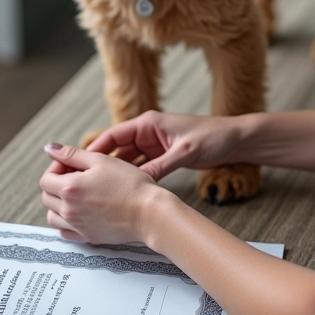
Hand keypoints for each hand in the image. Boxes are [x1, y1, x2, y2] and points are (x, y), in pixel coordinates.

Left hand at [40, 143, 160, 244]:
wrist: (149, 213)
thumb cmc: (130, 183)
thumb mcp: (101, 160)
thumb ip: (72, 154)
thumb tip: (49, 147)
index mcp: (69, 188)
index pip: (45, 179)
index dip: (56, 168)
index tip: (71, 165)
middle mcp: (69, 210)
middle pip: (46, 197)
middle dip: (56, 184)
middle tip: (77, 177)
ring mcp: (77, 226)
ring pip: (52, 216)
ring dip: (58, 204)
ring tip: (78, 195)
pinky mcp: (88, 237)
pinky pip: (65, 231)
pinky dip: (66, 221)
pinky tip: (81, 211)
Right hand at [86, 110, 242, 179]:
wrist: (234, 140)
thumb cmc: (212, 137)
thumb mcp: (184, 152)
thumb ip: (160, 166)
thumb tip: (138, 182)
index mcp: (149, 123)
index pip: (114, 134)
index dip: (96, 149)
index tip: (80, 164)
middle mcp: (148, 132)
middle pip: (117, 149)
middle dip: (102, 164)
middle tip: (85, 182)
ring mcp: (154, 145)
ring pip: (127, 161)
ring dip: (117, 173)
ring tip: (100, 191)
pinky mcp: (162, 156)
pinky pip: (141, 167)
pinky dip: (133, 178)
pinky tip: (123, 192)